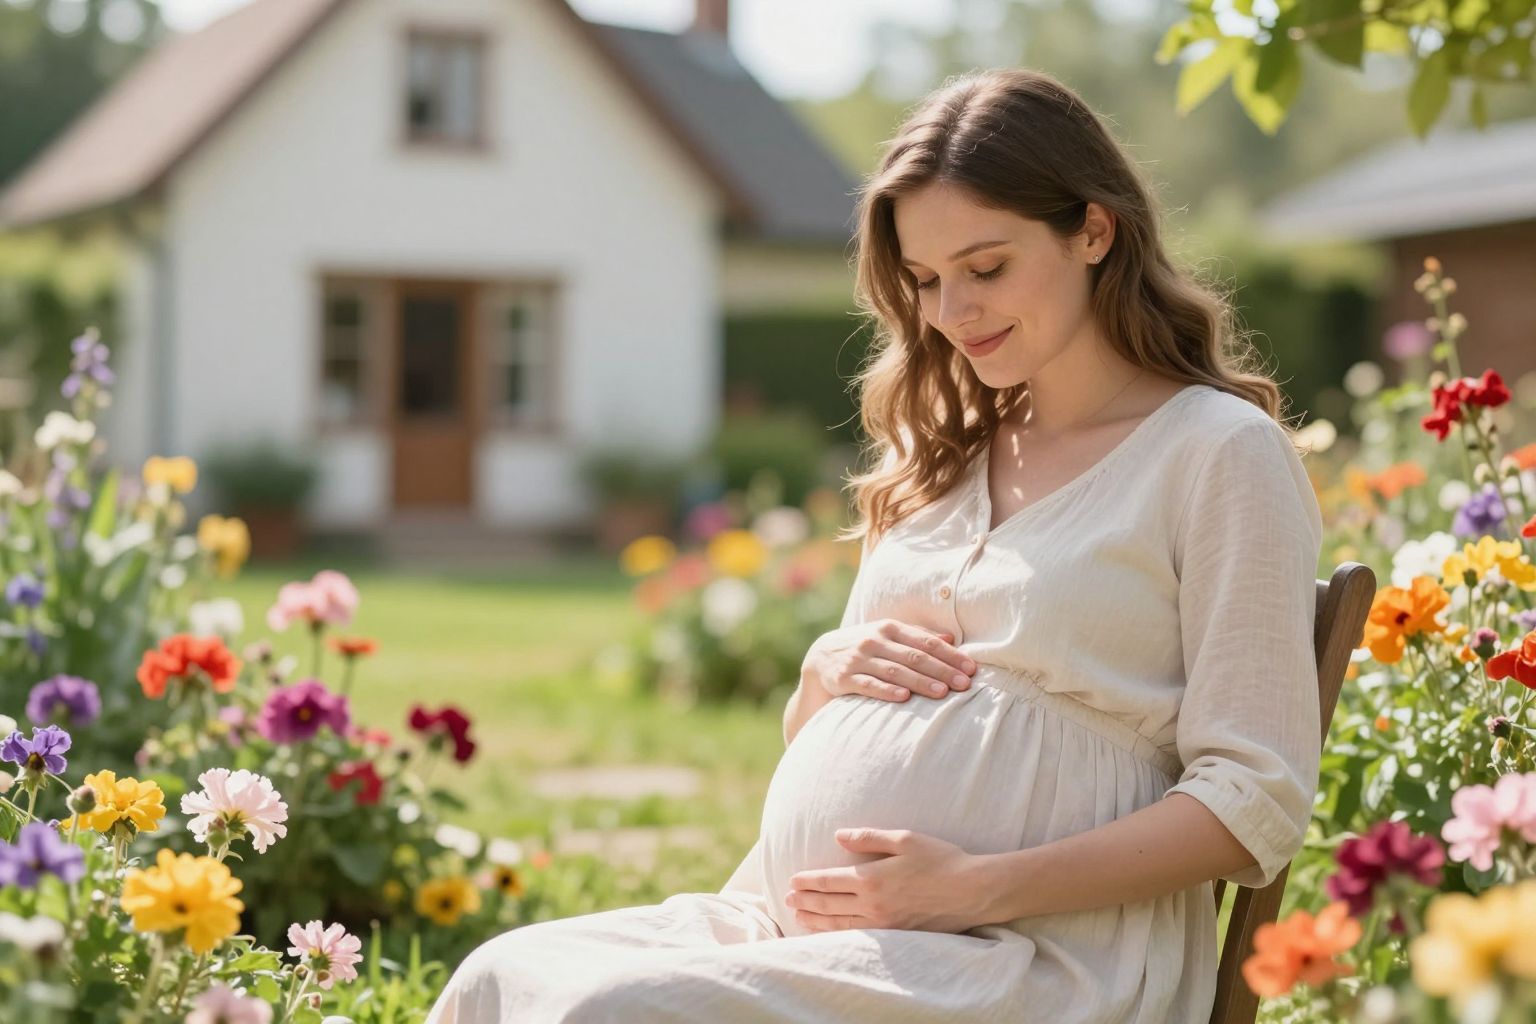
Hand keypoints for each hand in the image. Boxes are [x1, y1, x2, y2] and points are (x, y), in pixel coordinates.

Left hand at [785, 828, 991, 932]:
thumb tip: (838, 836)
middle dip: (805, 901)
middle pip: (828, 904)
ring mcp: (883, 924)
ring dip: (815, 919)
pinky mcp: (895, 936)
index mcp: (872, 878)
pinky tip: (829, 931)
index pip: (828, 881)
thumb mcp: (904, 839)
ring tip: (798, 915)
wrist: (972, 891)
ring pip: (839, 924)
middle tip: (787, 898)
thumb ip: (868, 838)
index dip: (807, 881)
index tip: (792, 880)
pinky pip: (857, 936)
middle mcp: (872, 904)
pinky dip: (837, 933)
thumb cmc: (940, 859)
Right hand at [803, 620, 975, 702]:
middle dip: (942, 671)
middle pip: (914, 657)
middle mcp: (874, 640)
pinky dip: (886, 691)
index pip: (926, 642)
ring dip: (920, 682)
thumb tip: (951, 637)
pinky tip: (903, 698)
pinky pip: (868, 685)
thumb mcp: (888, 635)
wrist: (820, 657)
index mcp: (890, 627)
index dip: (950, 655)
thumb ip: (918, 635)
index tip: (971, 668)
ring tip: (942, 693)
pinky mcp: (844, 677)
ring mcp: (858, 659)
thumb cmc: (865, 646)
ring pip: (894, 671)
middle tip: (964, 684)